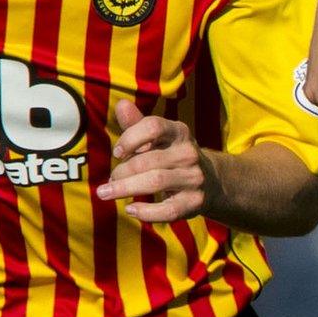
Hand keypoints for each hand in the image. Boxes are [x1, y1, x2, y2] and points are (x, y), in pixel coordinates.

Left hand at [99, 100, 217, 222]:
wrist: (211, 181)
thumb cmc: (172, 156)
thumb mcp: (159, 138)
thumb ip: (137, 124)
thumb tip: (121, 104)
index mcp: (179, 132)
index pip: (153, 126)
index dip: (131, 138)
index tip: (117, 153)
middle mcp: (189, 153)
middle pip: (148, 160)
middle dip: (122, 172)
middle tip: (108, 180)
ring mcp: (193, 178)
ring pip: (156, 182)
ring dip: (125, 188)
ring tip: (106, 193)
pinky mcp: (194, 202)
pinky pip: (168, 210)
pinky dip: (146, 211)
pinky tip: (130, 209)